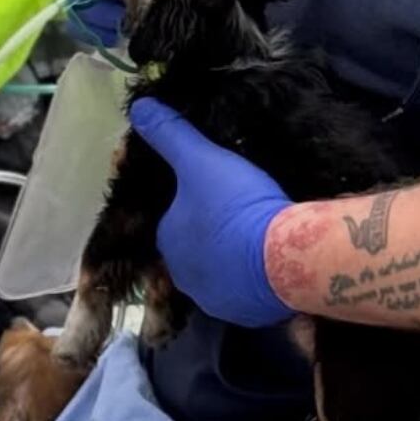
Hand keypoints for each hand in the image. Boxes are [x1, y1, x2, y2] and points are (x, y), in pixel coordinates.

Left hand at [129, 98, 296, 326]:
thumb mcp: (202, 161)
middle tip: (245, 214)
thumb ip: (171, 135)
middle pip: (197, 249)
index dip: (196, 204)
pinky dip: (256, 279)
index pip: (174, 220)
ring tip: (262, 238)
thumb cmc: (235, 206)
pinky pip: (248, 292)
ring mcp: (215, 299)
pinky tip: (273, 262)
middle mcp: (182, 276)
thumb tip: (137, 108)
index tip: (223, 193)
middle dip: (215, 235)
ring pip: (221, 272)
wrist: (282, 256)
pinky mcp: (247, 313)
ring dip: (235, 258)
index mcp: (167, 241)